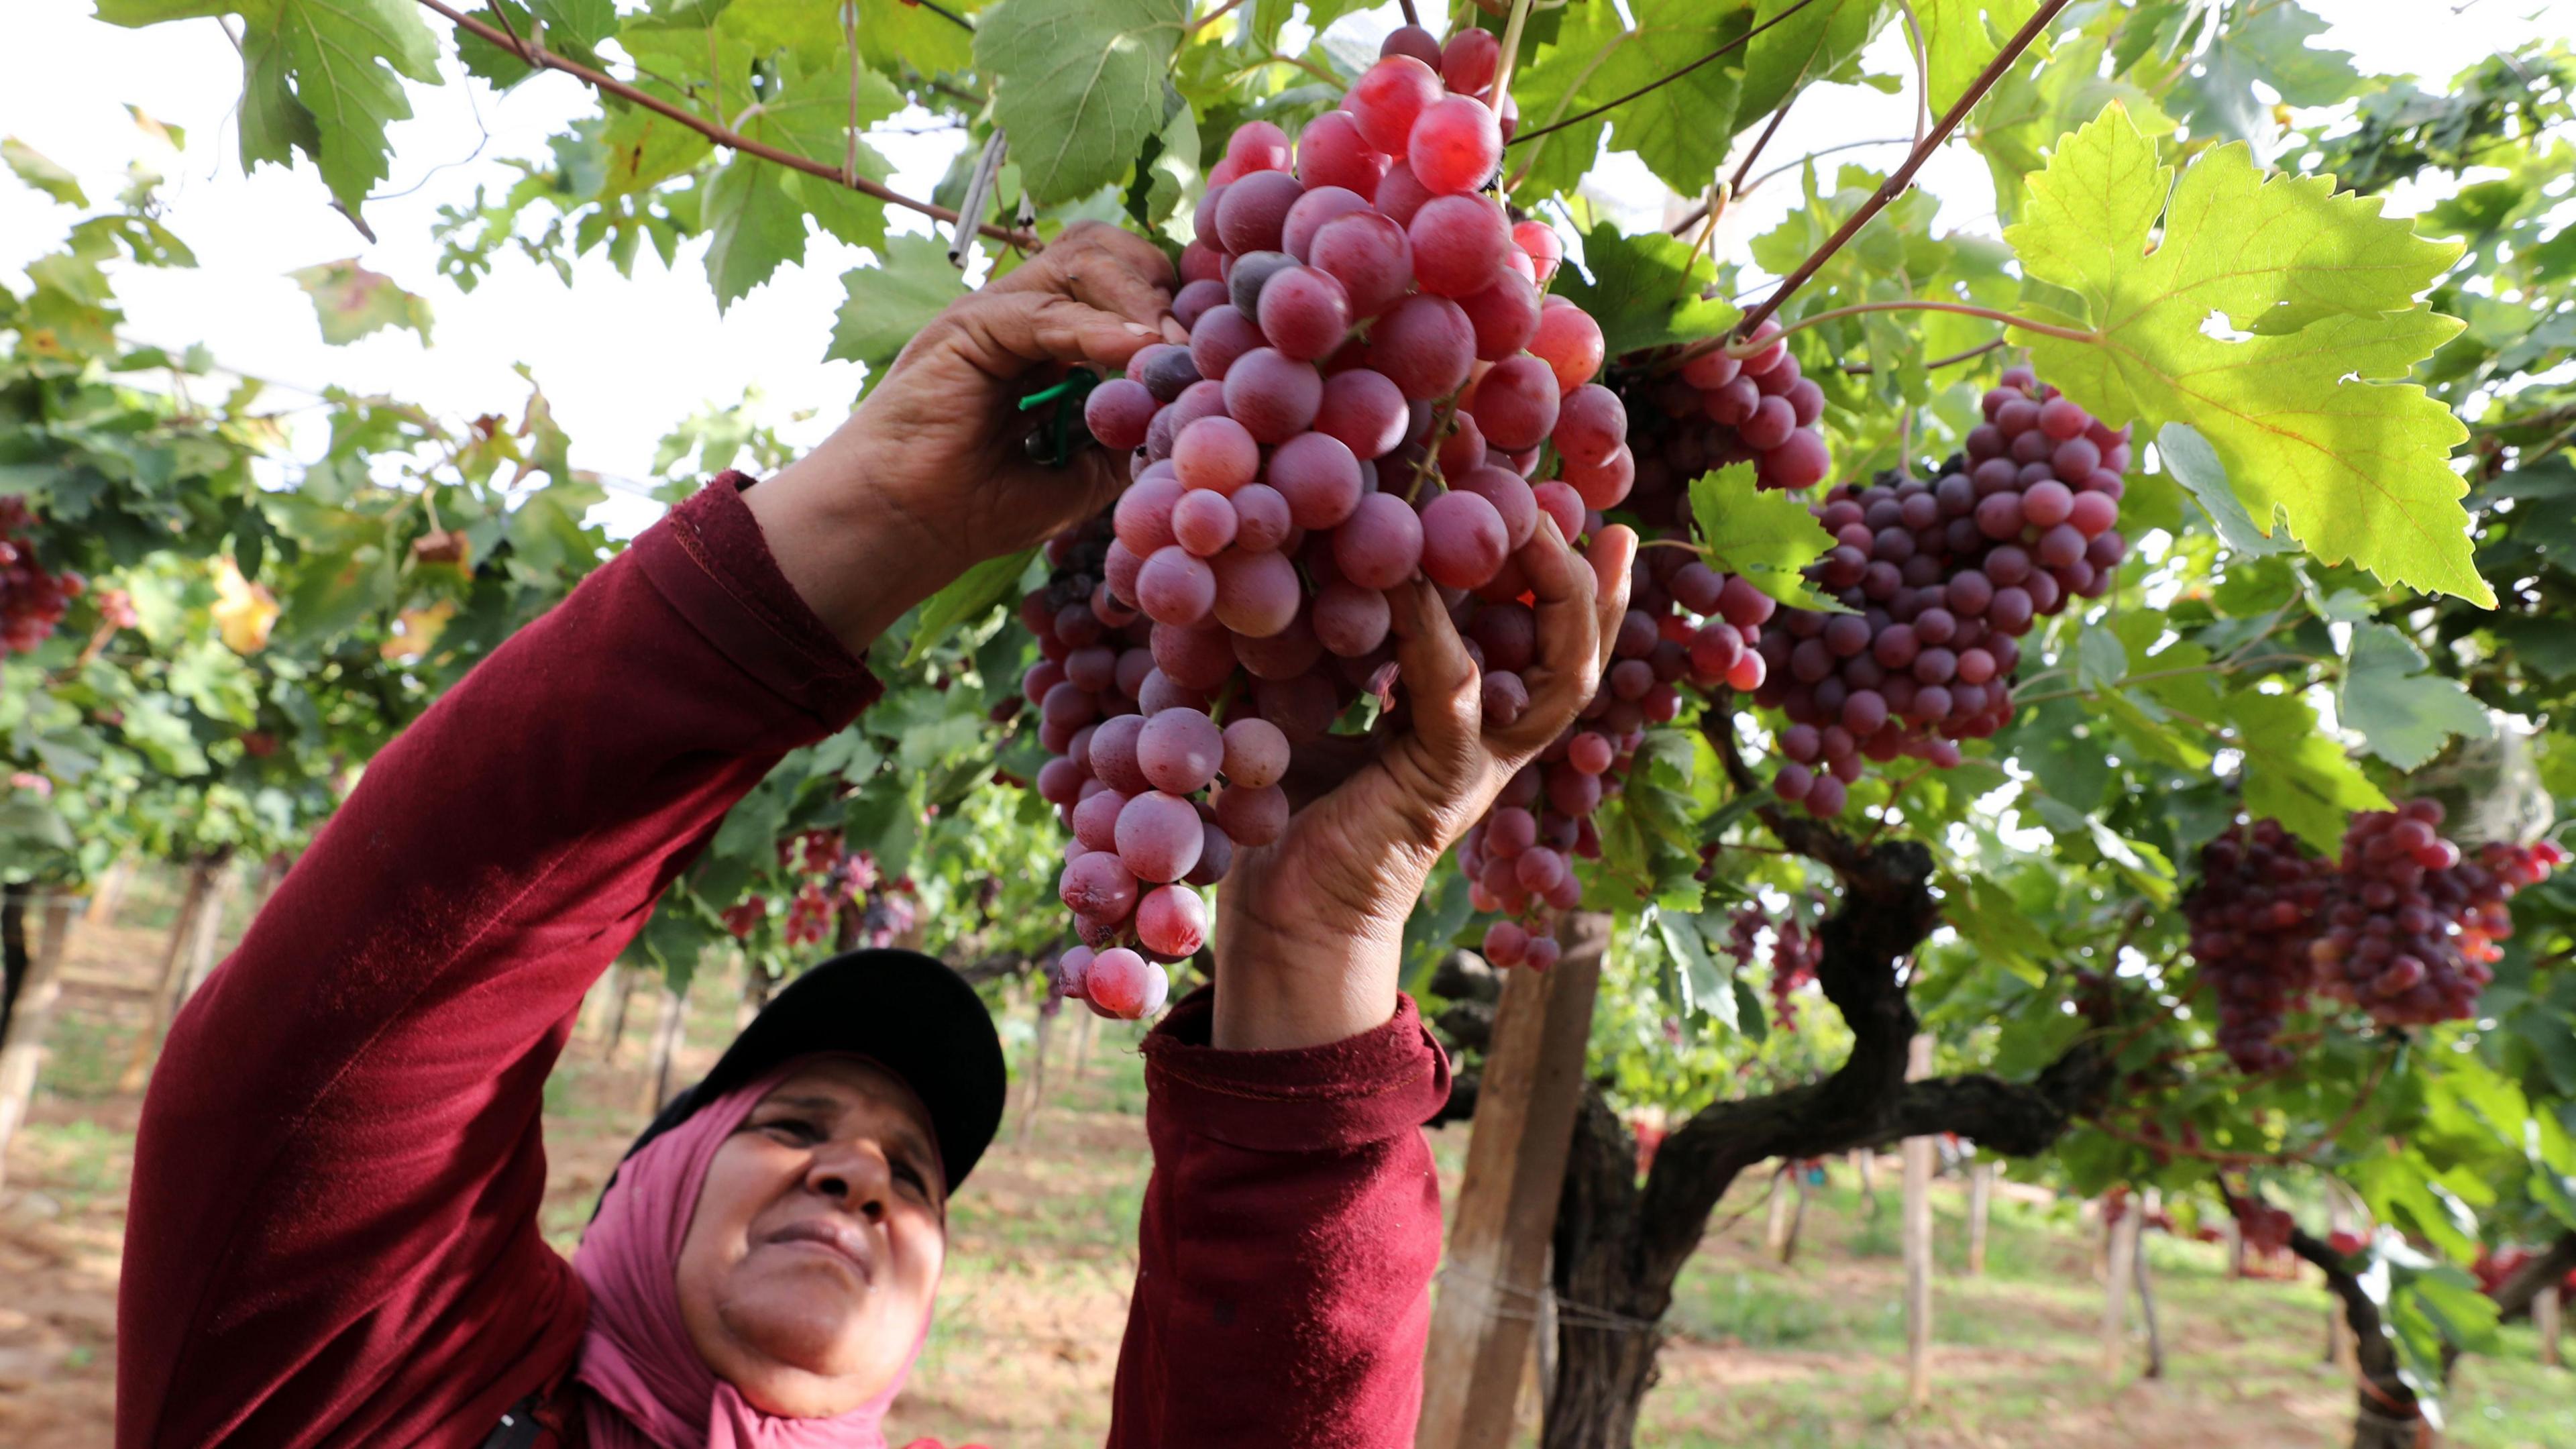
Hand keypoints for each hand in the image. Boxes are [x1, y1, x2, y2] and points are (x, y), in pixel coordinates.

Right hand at [745, 222, 1180, 651]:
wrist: (903, 529)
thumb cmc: (977, 508)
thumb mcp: (1080, 477)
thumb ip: (1126, 442)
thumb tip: (1188, 421)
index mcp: (1050, 339)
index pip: (1122, 280)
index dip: (1171, 298)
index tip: (1216, 339)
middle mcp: (1024, 313)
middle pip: (1106, 249)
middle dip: (1161, 279)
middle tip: (1198, 334)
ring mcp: (995, 312)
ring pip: (1081, 257)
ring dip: (1138, 295)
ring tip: (1171, 344)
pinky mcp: (968, 326)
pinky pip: (1045, 310)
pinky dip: (1099, 328)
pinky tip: (1140, 351)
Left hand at [1211, 518, 1637, 1050]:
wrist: (1283, 913)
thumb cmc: (1292, 808)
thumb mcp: (1318, 698)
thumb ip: (1336, 636)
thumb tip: (1311, 543)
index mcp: (1476, 718)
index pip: (1546, 638)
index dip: (1569, 577)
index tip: (1563, 501)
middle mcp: (1495, 740)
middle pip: (1579, 653)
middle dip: (1582, 575)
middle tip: (1558, 503)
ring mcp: (1479, 765)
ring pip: (1559, 677)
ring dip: (1553, 595)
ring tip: (1526, 521)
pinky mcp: (1441, 784)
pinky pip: (1452, 690)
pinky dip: (1433, 627)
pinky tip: (1407, 571)